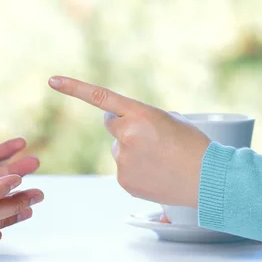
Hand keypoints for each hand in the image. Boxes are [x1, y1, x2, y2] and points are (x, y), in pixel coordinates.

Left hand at [48, 76, 209, 206]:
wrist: (209, 180)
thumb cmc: (195, 146)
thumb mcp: (171, 120)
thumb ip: (142, 118)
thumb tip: (125, 125)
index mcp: (140, 114)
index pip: (100, 97)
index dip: (74, 88)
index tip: (52, 80)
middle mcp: (126, 135)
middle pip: (111, 124)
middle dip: (124, 126)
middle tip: (150, 137)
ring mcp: (123, 160)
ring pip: (119, 148)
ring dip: (133, 150)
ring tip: (160, 160)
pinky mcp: (124, 181)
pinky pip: (124, 169)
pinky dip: (136, 170)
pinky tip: (157, 173)